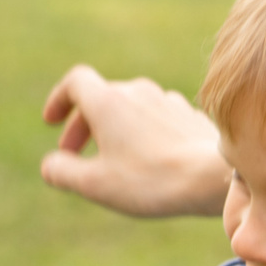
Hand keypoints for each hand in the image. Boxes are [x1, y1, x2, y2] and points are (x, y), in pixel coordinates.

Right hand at [39, 64, 230, 217]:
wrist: (215, 178)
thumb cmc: (153, 180)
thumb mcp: (95, 183)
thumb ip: (63, 172)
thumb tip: (50, 166)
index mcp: (108, 100)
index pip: (74, 82)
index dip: (59, 99)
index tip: (52, 121)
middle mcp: (137, 91)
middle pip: (102, 98)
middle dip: (84, 125)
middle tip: (75, 155)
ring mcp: (167, 101)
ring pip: (132, 108)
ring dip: (116, 129)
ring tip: (114, 159)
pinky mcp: (190, 116)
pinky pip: (158, 119)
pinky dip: (145, 134)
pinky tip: (151, 160)